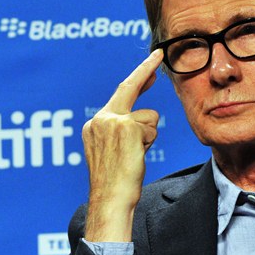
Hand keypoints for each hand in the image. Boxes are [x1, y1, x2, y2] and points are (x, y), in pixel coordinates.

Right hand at [83, 49, 163, 241]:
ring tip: (134, 156)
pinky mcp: (125, 127)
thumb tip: (143, 115)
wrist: (109, 199)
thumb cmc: (115, 182)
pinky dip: (148, 142)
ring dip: (148, 136)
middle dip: (145, 71)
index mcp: (94, 125)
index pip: (119, 94)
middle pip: (129, 89)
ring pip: (148, 117)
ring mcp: (111, 121)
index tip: (150, 64)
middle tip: (160, 54)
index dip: (137, 77)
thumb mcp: (112, 151)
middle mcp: (99, 119)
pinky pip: (151, 127)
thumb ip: (122, 130)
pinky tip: (136, 156)